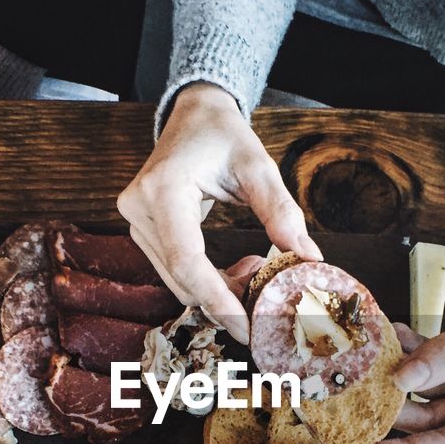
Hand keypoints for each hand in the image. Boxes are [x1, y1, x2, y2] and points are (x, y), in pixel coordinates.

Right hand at [118, 82, 320, 342]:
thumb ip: (280, 210)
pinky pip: (176, 271)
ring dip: (219, 290)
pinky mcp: (144, 232)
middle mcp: (139, 210)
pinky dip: (209, 280)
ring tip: (256, 271)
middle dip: (225, 299)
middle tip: (267, 300)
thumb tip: (307, 257)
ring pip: (178, 280)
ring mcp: (137, 223)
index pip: (186, 259)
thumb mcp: (257, 165)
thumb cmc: (223, 135)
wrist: (192, 116)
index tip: (246, 327)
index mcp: (162, 189)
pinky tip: (238, 269)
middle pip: (181, 278)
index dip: (216, 298)